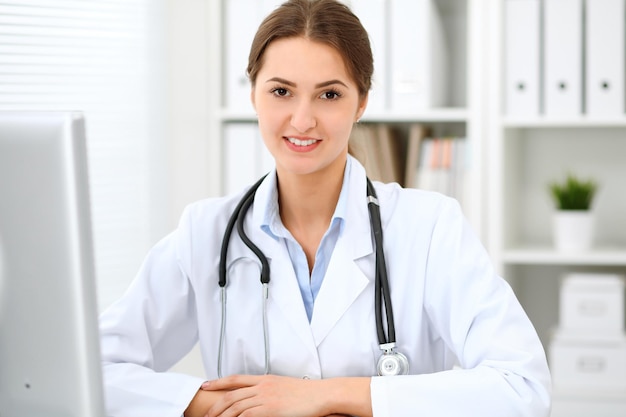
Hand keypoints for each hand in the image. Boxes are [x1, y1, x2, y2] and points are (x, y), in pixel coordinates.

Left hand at [201, 374, 331, 416]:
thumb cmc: (308, 394)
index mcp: (265, 379)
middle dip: (215, 406)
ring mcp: (267, 397)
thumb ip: (269, 391)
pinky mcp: (272, 409)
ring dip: (222, 416)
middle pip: (231, 395)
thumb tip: (259, 400)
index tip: (206, 385)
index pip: (236, 379)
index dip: (218, 381)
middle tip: (205, 415)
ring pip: (236, 407)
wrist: (323, 394)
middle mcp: (263, 386)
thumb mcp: (285, 387)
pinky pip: (248, 416)